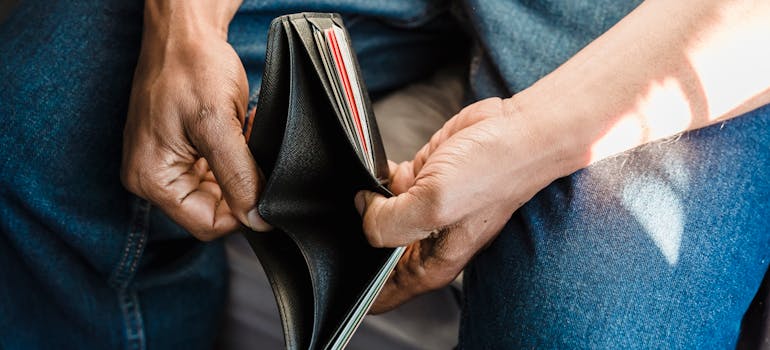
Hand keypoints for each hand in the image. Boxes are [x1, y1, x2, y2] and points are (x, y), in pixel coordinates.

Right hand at [121, 9, 268, 239]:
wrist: (185, 31)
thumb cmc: (191, 67)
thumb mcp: (218, 125)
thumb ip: (239, 177)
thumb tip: (257, 219)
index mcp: (151, 179)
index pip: (207, 224)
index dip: (241, 211)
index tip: (264, 186)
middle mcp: (153, 177)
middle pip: (212, 210)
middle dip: (241, 184)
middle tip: (252, 151)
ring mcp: (167, 164)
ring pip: (219, 191)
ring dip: (240, 169)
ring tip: (245, 135)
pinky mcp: (181, 151)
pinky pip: (215, 171)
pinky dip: (235, 156)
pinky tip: (241, 133)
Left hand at [356, 97, 564, 312]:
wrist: (518, 131)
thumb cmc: (491, 172)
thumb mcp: (433, 204)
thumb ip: (388, 221)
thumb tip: (363, 210)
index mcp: (430, 264)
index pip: (381, 294)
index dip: (358, 284)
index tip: (343, 261)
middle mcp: (426, 242)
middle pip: (374, 253)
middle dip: (357, 237)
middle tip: (350, 217)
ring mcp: (423, 210)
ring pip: (376, 217)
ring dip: (366, 203)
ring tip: (364, 189)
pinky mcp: (422, 180)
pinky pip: (385, 187)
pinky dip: (376, 178)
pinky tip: (377, 170)